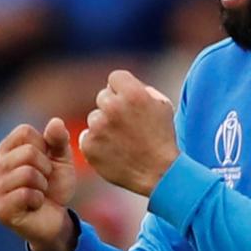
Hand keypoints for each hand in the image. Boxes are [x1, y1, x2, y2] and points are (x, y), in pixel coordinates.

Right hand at [0, 118, 77, 250]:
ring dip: (42, 185)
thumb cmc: (54, 187)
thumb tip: (55, 122)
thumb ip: (59, 140)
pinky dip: (38, 200)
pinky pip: (26, 194)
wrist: (55, 219)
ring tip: (38, 193)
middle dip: (46, 168)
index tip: (45, 163)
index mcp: (5, 150)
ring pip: (28, 173)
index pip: (24, 131)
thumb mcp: (61, 160)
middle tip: (43, 182)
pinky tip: (34, 206)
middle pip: (28, 152)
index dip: (44, 146)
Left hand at [79, 70, 178, 196]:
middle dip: (113, 108)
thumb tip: (123, 86)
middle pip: (103, 97)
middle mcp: (113, 107)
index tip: (127, 102)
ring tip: (122, 141)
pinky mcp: (89, 145)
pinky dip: (97, 143)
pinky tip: (113, 151)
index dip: (121, 89)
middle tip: (127, 125)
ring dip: (104, 126)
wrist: (159, 173)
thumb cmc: (163, 138)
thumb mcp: (162, 105)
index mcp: (132, 93)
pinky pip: (87, 136)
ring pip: (94, 117)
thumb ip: (142, 89)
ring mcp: (98, 127)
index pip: (114, 78)